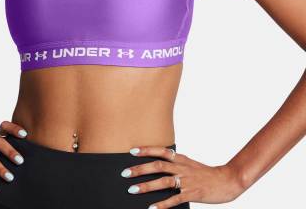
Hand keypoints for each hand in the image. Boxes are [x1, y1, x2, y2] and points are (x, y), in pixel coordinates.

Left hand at [120, 145, 244, 207]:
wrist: (227, 180)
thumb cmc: (206, 174)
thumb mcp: (189, 164)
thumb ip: (175, 164)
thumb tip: (158, 166)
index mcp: (180, 158)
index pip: (160, 151)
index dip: (146, 150)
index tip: (132, 151)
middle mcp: (182, 167)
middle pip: (157, 165)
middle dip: (139, 169)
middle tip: (124, 173)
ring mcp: (187, 180)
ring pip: (163, 181)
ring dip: (146, 186)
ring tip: (132, 189)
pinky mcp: (192, 193)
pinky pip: (174, 199)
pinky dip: (162, 204)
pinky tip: (152, 208)